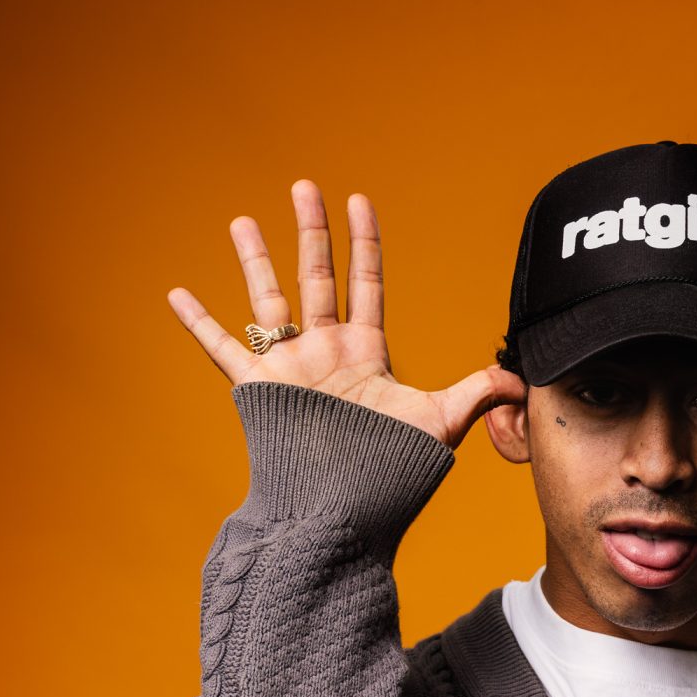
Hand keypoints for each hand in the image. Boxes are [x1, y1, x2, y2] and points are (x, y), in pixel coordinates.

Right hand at [166, 179, 525, 450]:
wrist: (347, 511)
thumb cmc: (394, 473)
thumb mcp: (440, 425)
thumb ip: (476, 393)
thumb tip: (521, 376)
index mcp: (365, 353)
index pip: (366, 283)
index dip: (363, 242)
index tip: (358, 199)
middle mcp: (325, 354)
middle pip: (316, 278)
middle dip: (311, 231)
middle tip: (304, 185)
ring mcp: (291, 370)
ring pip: (269, 301)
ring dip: (255, 261)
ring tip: (240, 220)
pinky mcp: (260, 390)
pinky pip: (222, 348)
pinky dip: (198, 322)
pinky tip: (176, 293)